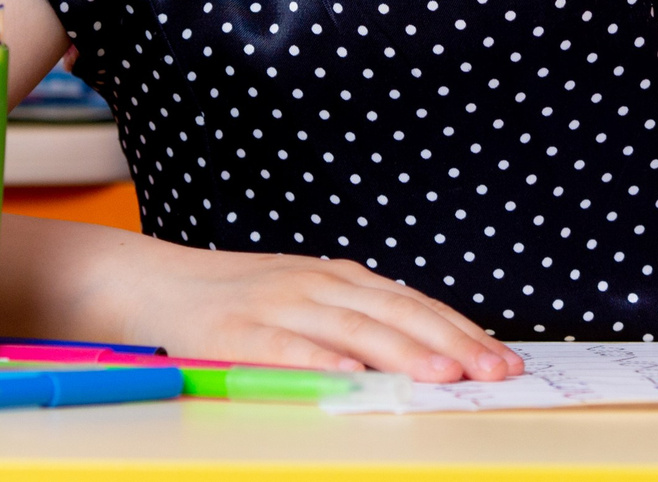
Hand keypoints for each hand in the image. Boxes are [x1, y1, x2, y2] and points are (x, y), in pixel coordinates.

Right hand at [113, 244, 523, 383]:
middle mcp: (317, 285)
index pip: (414, 304)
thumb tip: (427, 353)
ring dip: (405, 353)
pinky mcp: (241, 333)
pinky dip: (326, 362)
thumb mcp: (306, 299)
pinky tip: (356, 379)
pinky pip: (290, 349)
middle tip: (494, 372)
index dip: (461, 330)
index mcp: (339, 278)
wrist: (154, 285)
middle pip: (397, 313)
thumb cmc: (239, 300)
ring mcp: (280, 306)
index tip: (503, 358)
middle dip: (452, 343)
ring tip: (445, 376)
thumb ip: (357, 321)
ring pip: (355, 329)